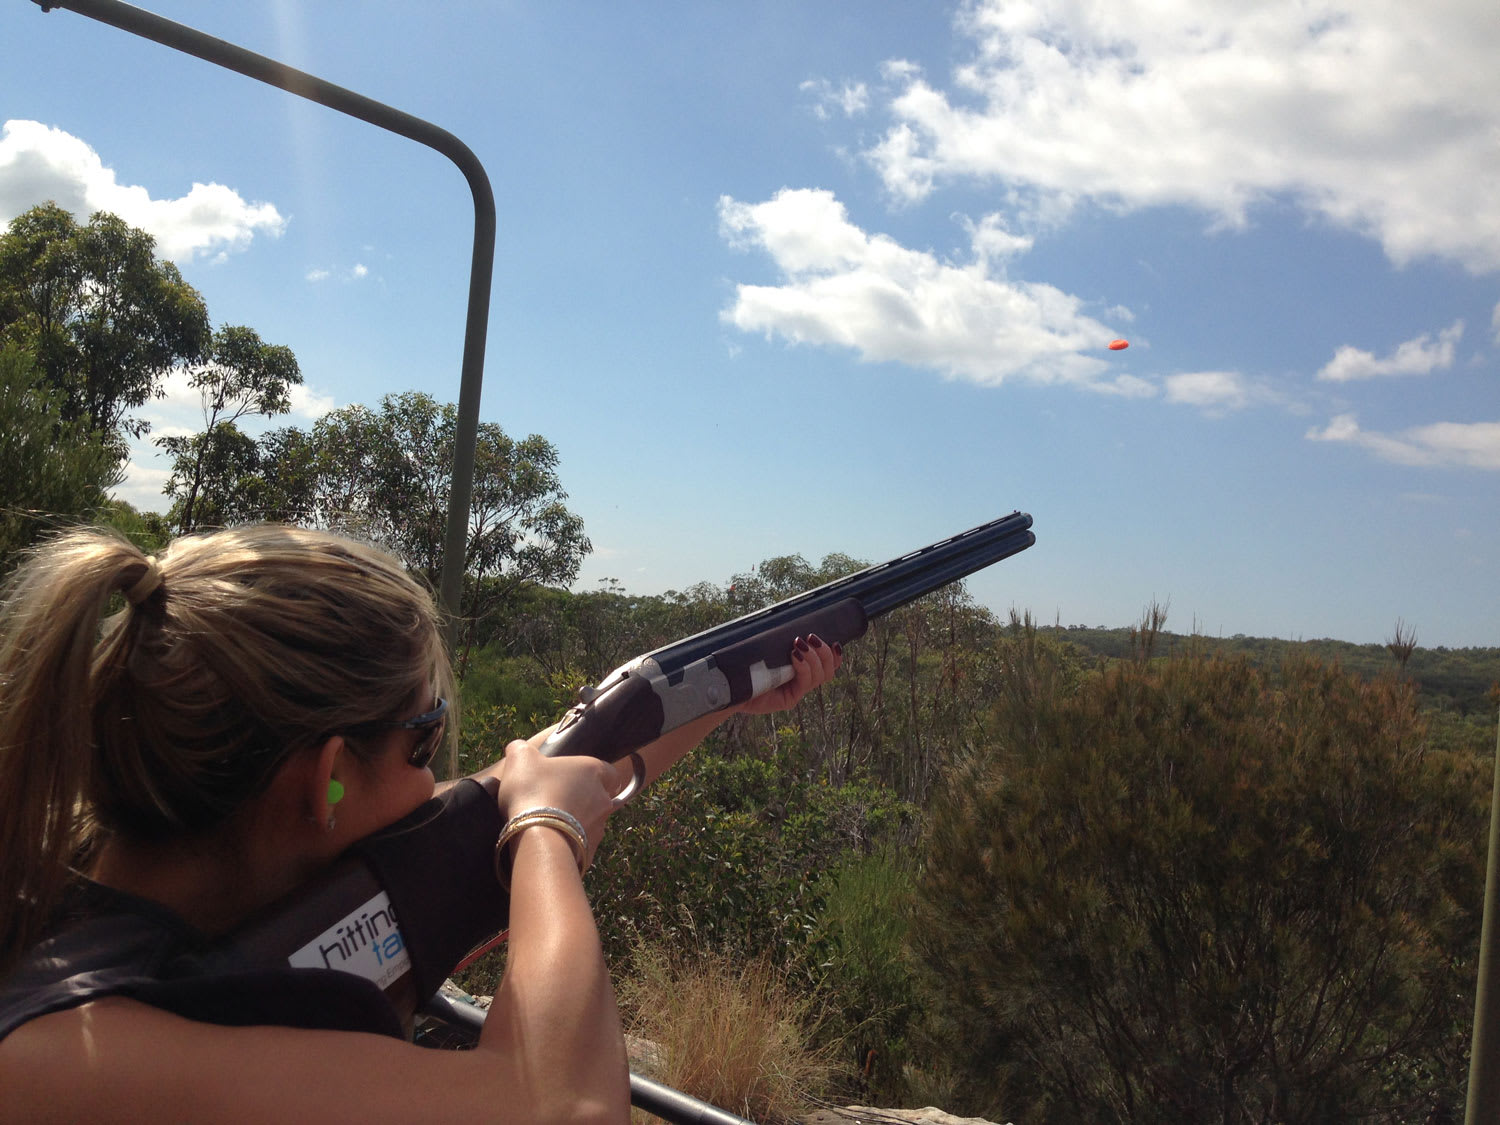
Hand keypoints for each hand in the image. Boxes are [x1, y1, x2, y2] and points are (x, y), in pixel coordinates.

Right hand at [495, 737, 619, 867]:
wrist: (537, 838)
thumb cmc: (533, 790)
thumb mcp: (520, 759)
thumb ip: (521, 749)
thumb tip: (518, 748)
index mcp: (593, 771)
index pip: (609, 772)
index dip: (596, 775)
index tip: (578, 779)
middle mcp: (603, 799)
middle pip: (599, 798)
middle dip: (582, 801)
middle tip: (556, 802)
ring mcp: (599, 827)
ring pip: (591, 823)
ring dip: (575, 823)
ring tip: (548, 825)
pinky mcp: (590, 852)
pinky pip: (581, 846)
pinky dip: (569, 844)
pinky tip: (549, 843)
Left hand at [735, 633, 842, 715]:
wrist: (728, 682)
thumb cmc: (745, 660)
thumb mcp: (767, 643)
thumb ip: (781, 635)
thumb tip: (793, 611)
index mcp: (801, 668)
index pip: (828, 665)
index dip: (835, 655)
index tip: (834, 642)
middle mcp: (801, 681)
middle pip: (828, 671)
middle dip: (825, 653)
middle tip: (811, 638)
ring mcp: (796, 691)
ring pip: (819, 677)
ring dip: (814, 658)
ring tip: (799, 644)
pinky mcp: (788, 699)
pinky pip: (804, 684)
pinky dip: (804, 667)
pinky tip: (795, 655)